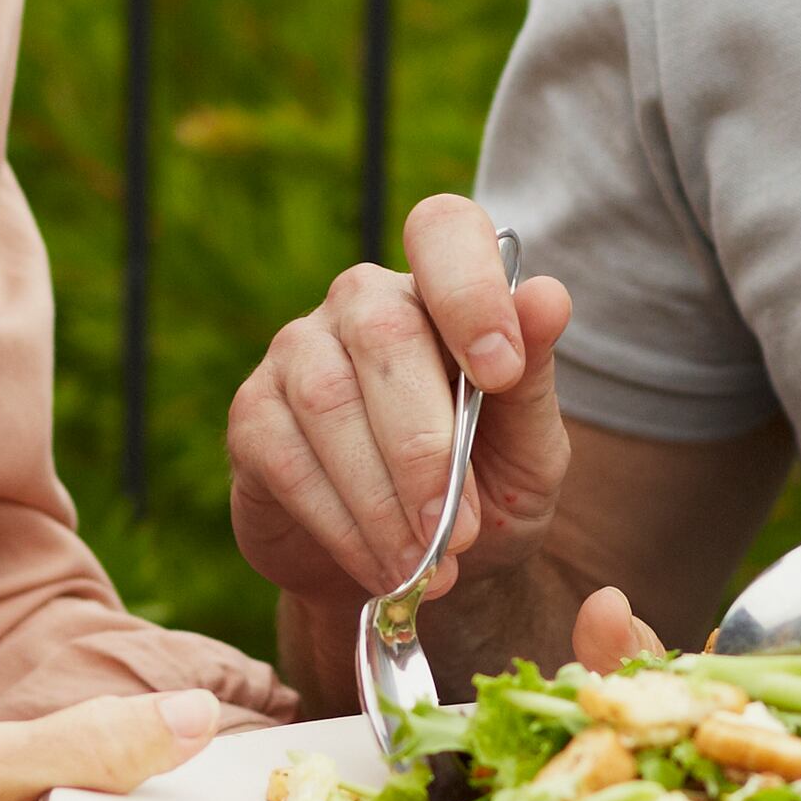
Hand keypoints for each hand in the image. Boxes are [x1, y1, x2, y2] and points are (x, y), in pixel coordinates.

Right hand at [225, 193, 574, 608]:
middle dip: (426, 444)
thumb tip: (548, 296)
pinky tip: (379, 566)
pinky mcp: (252, 416)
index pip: (443, 229)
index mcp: (441, 290)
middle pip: (382, 331)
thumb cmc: (483, 492)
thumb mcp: (530, 448)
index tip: (502, 373)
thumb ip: (535, 377)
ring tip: (424, 565)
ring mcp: (297, 352)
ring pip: (327, 398)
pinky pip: (287, 457)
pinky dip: (342, 523)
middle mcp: (362, 302)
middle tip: (461, 532)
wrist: (416, 570)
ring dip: (382, 497)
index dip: (469, 289)